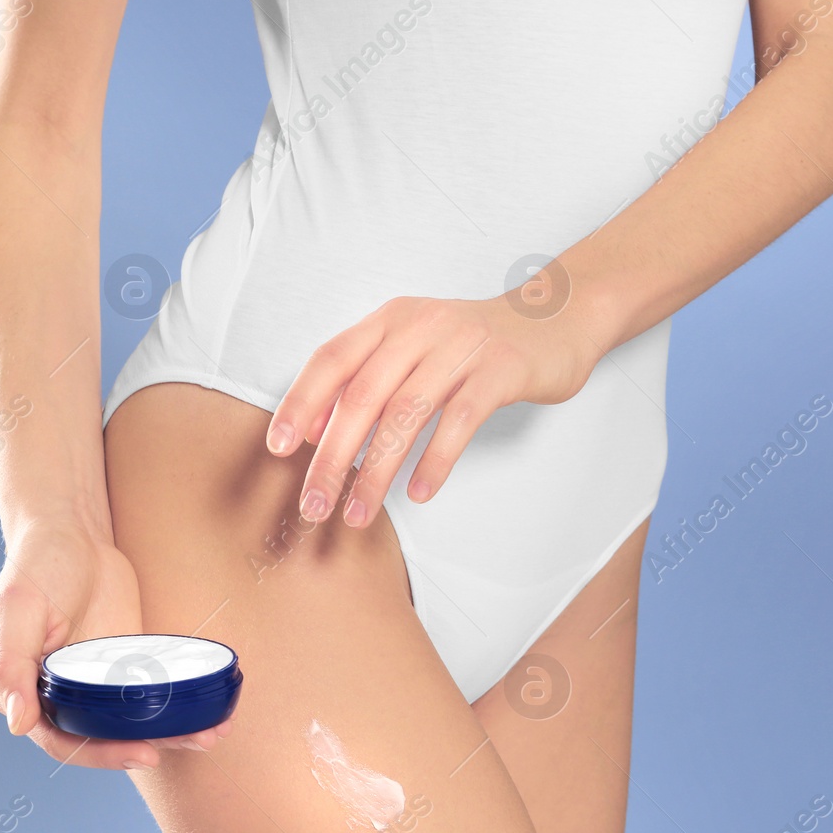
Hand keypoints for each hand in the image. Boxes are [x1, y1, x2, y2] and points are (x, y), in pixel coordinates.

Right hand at [0, 518, 233, 769]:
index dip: (102, 755)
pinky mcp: (130, 661)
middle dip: (146, 747)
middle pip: (106, 738)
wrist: (71, 531)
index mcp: (32, 692)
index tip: (142, 754)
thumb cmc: (35, 567)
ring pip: (134, 720)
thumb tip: (17, 723)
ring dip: (172, 732)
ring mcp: (101, 680)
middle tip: (190, 744)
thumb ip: (10, 669)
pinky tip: (212, 709)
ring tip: (213, 735)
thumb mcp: (15, 615)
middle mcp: (66, 694)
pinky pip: (154, 691)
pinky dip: (179, 703)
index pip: (65, 741)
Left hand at [264, 293, 595, 527]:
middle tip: (314, 505)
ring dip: (376, 471)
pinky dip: (436, 459)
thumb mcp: (415, 348)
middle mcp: (420, 327)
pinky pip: (460, 420)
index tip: (277, 448)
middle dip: (331, 457)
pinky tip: (420, 492)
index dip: (300, 403)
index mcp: (390, 320)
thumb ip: (368, 380)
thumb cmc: (474, 343)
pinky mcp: (501, 369)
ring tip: (359, 514)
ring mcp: (462, 346)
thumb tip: (317, 432)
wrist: (555, 317)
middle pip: (361, 396)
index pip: (331, 359)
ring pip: (405, 414)